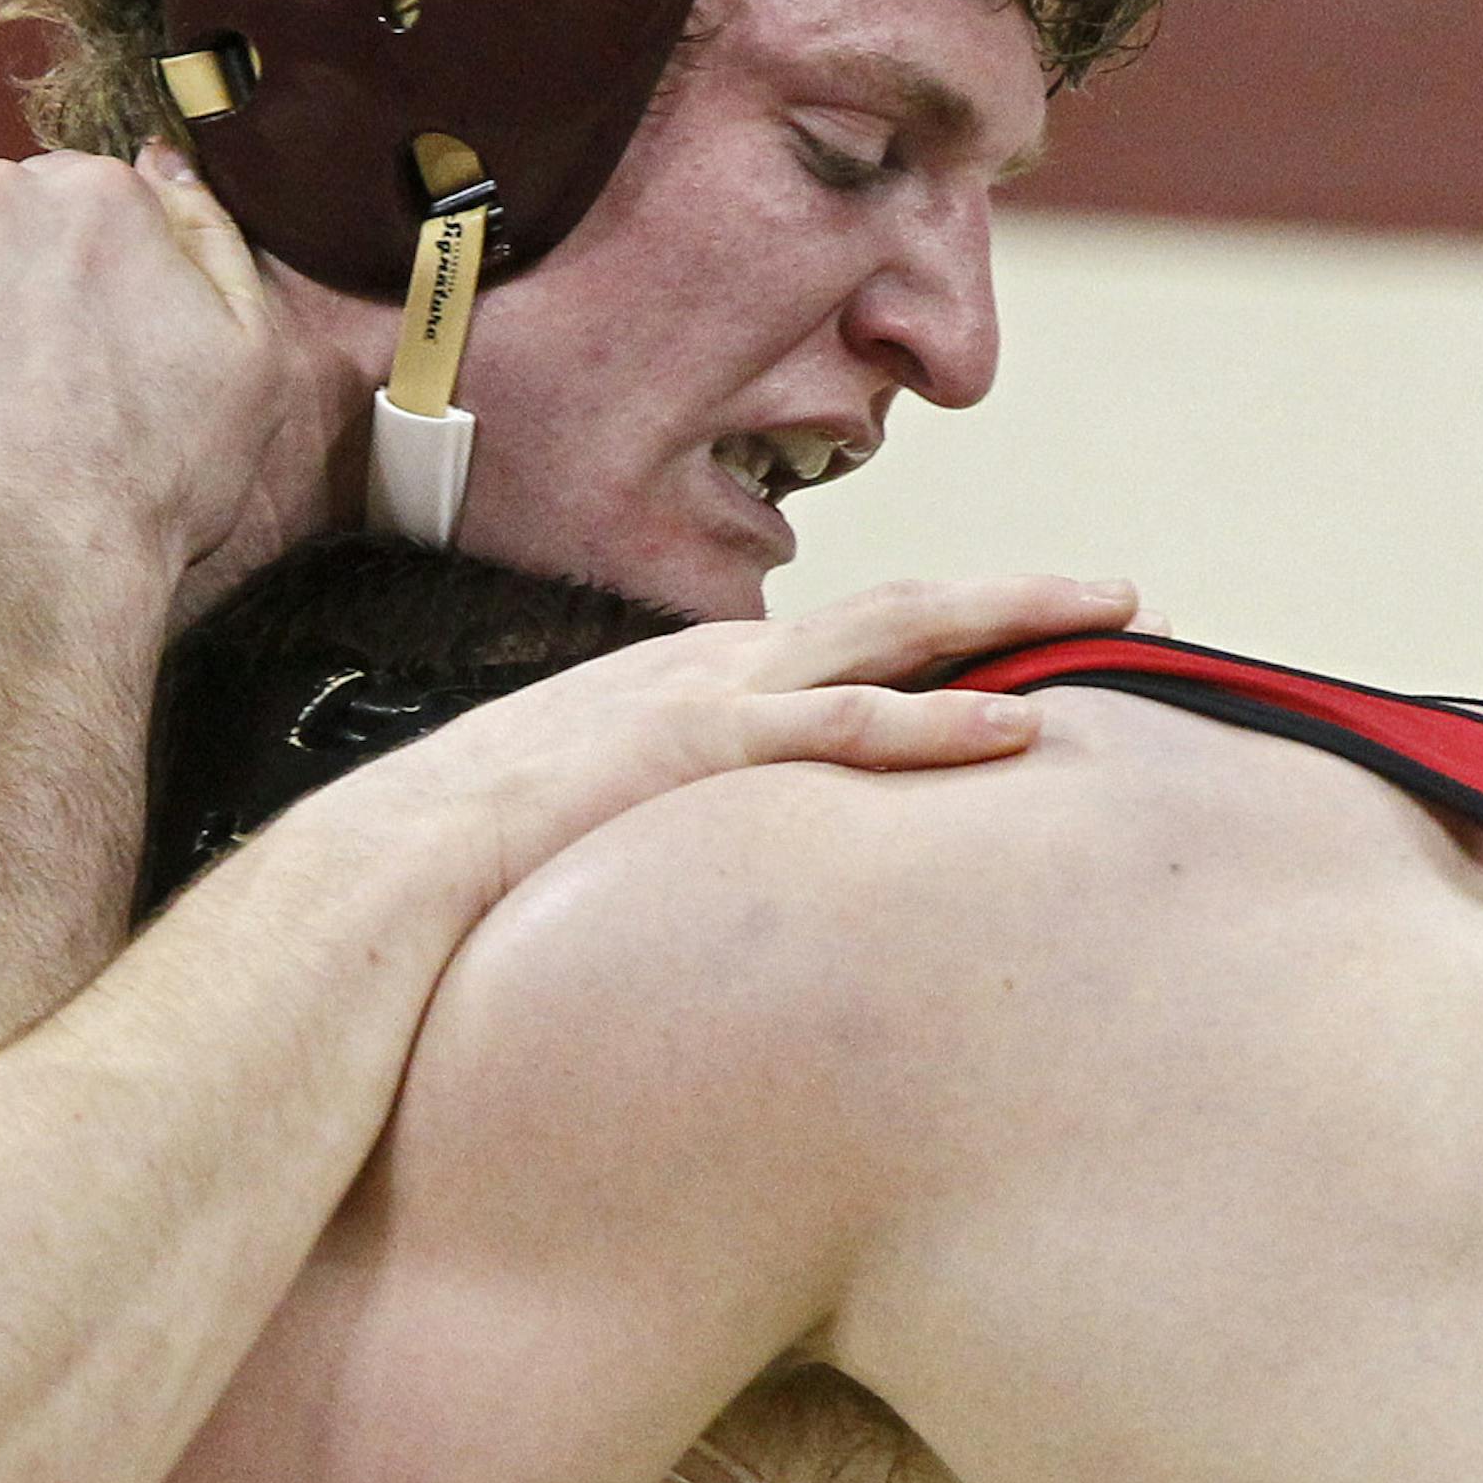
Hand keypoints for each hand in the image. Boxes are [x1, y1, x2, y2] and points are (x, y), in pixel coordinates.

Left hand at [0, 148, 288, 577]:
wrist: (38, 572)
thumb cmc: (154, 485)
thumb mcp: (254, 365)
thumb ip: (216, 241)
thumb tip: (160, 160)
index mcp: (108, 196)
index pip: (86, 195)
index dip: (88, 272)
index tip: (83, 341)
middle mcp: (4, 188)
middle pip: (3, 204)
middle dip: (11, 269)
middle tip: (21, 375)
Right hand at [310, 570, 1146, 919]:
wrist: (364, 890)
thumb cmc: (461, 885)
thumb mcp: (583, 840)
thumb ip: (658, 834)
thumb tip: (712, 884)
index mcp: (674, 688)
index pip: (832, 640)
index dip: (940, 629)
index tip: (1030, 631)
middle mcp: (693, 672)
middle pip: (880, 608)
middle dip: (1003, 592)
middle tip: (1118, 592)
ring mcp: (689, 704)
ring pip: (879, 635)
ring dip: (1003, 616)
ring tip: (1116, 612)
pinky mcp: (680, 754)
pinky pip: (833, 730)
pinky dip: (934, 720)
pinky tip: (1020, 728)